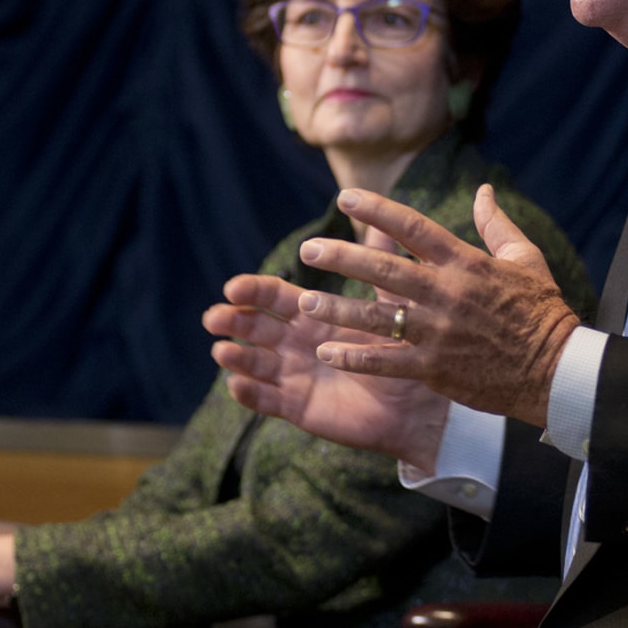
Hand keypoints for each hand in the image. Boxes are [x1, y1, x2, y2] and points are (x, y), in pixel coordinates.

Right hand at [204, 270, 451, 467]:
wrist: (412, 405)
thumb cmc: (398, 352)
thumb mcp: (388, 307)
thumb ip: (379, 266)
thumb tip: (381, 221)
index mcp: (310, 314)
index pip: (272, 296)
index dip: (252, 290)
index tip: (233, 287)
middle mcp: (294, 342)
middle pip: (254, 326)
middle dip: (232, 320)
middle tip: (214, 317)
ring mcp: (291, 374)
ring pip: (254, 363)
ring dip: (235, 356)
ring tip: (222, 351)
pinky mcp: (294, 406)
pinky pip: (266, 400)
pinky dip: (249, 393)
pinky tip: (237, 385)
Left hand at [288, 184, 583, 425]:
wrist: (556, 370)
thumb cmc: (542, 310)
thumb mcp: (526, 257)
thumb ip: (496, 223)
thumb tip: (483, 188)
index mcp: (465, 263)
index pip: (413, 228)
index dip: (376, 211)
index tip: (344, 198)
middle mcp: (447, 293)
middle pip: (384, 270)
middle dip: (341, 258)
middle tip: (308, 250)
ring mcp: (439, 332)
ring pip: (377, 318)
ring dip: (337, 310)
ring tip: (303, 304)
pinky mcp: (435, 368)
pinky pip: (386, 362)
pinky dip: (355, 358)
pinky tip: (326, 353)